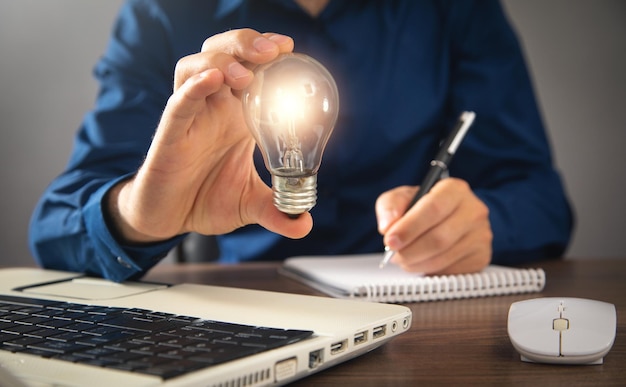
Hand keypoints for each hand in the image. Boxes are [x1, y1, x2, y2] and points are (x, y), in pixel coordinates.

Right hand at [107, 29, 312, 243]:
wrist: (169, 219)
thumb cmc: (205, 199)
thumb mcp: (249, 205)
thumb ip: (277, 211)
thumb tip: (305, 224)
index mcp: (237, 116)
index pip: (251, 70)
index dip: (268, 52)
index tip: (290, 48)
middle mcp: (214, 108)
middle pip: (225, 55)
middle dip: (247, 43)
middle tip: (275, 49)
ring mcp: (191, 117)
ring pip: (197, 66)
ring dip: (223, 60)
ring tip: (247, 73)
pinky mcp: (170, 133)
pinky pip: (179, 102)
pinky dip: (194, 87)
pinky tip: (211, 80)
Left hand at [375, 178, 491, 273]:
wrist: (451, 217)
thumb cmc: (424, 206)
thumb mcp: (403, 197)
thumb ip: (390, 206)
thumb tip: (387, 226)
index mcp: (454, 189)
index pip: (433, 208)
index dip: (409, 227)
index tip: (389, 240)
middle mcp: (473, 211)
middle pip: (438, 238)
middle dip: (409, 251)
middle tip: (392, 254)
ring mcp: (481, 236)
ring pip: (442, 258)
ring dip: (415, 263)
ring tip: (403, 258)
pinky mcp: (481, 257)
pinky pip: (450, 272)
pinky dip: (428, 271)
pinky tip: (421, 262)